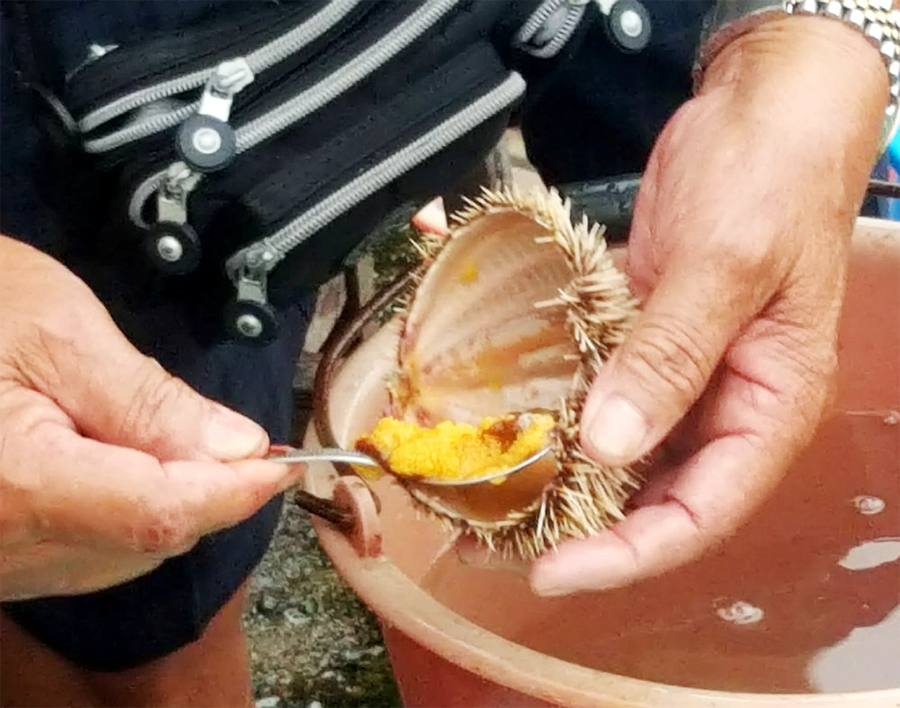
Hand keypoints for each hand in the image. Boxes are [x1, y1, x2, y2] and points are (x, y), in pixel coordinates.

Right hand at [0, 236, 302, 599]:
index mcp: (16, 486)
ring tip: (179, 444)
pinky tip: (131, 468)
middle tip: (244, 447)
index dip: (233, 492)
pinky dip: (128, 516)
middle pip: (146, 542)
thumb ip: (150, 401)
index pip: (158, 513)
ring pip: (121, 556)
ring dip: (172, 506)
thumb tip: (239, 447)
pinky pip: (83, 556)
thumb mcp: (60, 333)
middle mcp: (1, 546)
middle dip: (209, 495)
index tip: (283, 464)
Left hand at [530, 16, 886, 594]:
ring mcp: (676, 373)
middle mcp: (721, 405)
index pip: (699, 514)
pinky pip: (591, 392)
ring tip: (478, 499)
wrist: (762, 109)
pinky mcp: (638, 339)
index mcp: (767, 407)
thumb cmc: (770, 179)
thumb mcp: (727, 265)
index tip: (549, 570)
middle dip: (573, 530)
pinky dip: (549, 411)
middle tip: (488, 543)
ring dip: (552, 478)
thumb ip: (671, 356)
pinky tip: (501, 422)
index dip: (625, 555)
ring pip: (612, 452)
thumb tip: (610, 445)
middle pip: (648, 498)